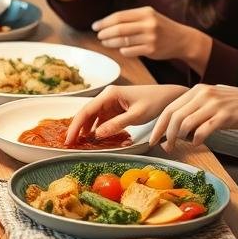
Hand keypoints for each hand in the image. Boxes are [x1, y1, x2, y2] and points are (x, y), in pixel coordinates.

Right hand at [65, 84, 186, 144]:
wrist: (168, 97)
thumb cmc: (154, 102)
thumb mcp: (136, 115)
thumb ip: (117, 124)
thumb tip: (97, 134)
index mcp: (109, 94)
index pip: (86, 110)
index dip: (75, 126)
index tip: (69, 139)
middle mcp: (107, 97)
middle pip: (86, 113)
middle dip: (77, 129)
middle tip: (70, 144)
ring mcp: (110, 103)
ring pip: (93, 117)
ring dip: (86, 130)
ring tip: (79, 144)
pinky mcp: (116, 109)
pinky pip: (102, 120)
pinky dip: (97, 129)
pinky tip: (95, 139)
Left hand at [92, 6, 210, 65]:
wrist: (182, 39)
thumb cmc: (161, 27)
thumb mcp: (149, 16)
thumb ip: (132, 18)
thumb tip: (107, 24)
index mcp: (145, 12)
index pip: (119, 16)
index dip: (104, 22)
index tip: (95, 26)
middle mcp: (148, 24)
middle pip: (119, 28)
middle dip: (105, 33)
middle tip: (98, 35)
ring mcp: (150, 37)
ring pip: (123, 41)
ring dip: (111, 42)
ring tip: (105, 42)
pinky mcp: (152, 50)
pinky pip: (130, 51)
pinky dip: (123, 50)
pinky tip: (120, 49)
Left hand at [150, 84, 237, 151]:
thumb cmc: (237, 106)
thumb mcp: (213, 100)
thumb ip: (195, 108)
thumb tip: (177, 127)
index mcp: (197, 90)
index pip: (170, 108)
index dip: (159, 125)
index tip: (153, 138)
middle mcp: (203, 94)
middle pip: (174, 116)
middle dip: (165, 134)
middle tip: (164, 146)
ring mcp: (214, 104)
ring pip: (185, 123)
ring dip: (178, 138)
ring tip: (178, 146)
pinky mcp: (225, 116)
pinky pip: (203, 130)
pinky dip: (197, 139)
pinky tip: (197, 142)